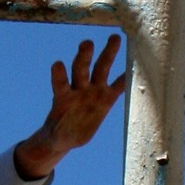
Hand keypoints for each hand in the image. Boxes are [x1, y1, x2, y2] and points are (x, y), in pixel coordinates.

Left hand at [12, 36, 127, 180]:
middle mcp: (79, 90)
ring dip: (107, 54)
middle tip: (87, 42)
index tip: (57, 64)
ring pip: (101, 69)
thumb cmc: (58, 132)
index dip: (58, 74)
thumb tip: (48, 146)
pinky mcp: (105, 99)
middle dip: (84, 56)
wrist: (68, 134)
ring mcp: (93, 91)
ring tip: (114, 38)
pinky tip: (135, 66)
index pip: (60, 82)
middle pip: (81, 69)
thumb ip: (54, 139)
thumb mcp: (55, 139)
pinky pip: (118, 86)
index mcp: (64, 97)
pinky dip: (125, 78)